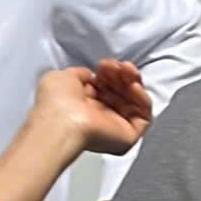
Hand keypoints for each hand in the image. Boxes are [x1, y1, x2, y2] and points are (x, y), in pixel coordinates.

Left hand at [30, 60, 151, 158]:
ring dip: (133, 81)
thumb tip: (93, 75)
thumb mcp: (65, 77)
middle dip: (121, 74)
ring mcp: (115, 128)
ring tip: (126, 70)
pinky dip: (143, 98)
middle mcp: (100, 118)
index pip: (106, 89)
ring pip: (134, 102)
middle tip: (118, 66)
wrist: (60, 121)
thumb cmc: (56, 102)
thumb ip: (82, 74)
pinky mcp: (128, 137)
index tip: (105, 64)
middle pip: (122, 93)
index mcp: (84, 107)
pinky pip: (144, 117)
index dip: (109, 73)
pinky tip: (133, 86)